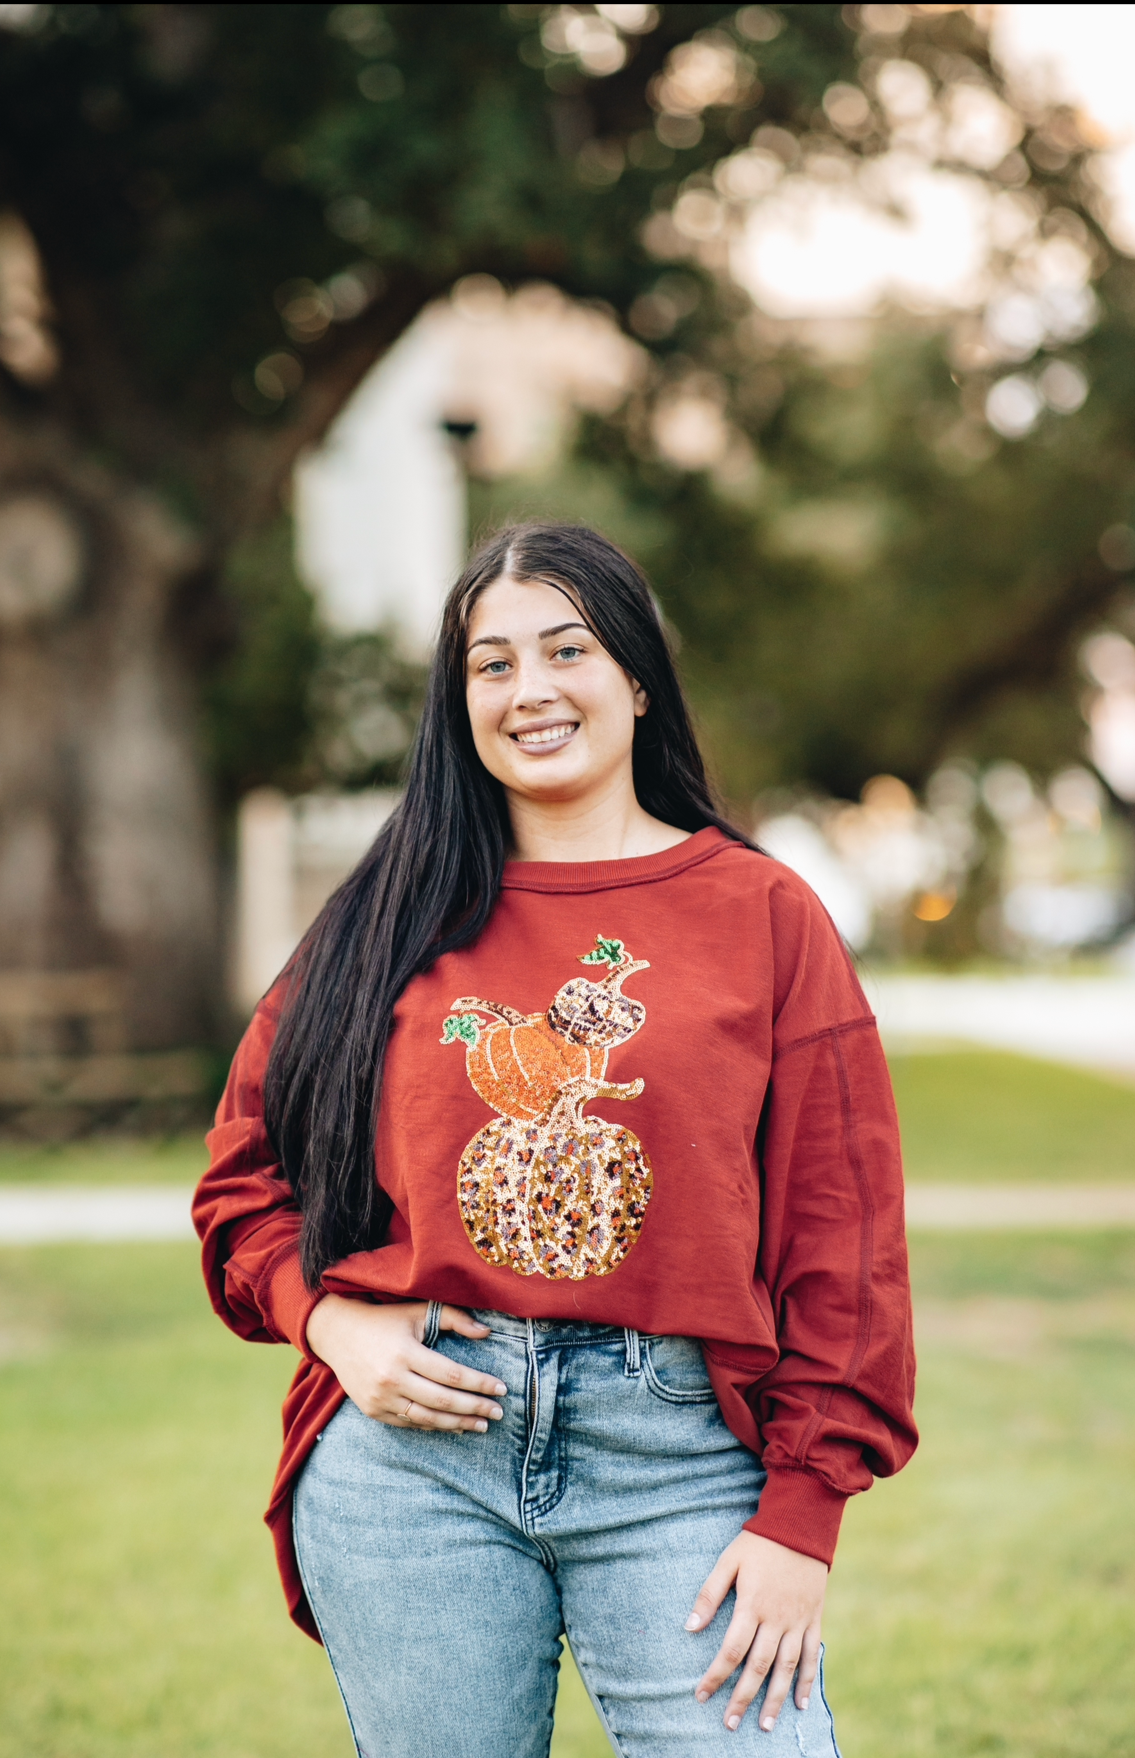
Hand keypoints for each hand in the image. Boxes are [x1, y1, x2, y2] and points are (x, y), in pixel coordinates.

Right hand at [305, 1296, 507, 1432]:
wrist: (338, 1334)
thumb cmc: (385, 1320)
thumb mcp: (417, 1311)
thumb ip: (454, 1318)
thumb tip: (487, 1332)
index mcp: (405, 1352)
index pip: (452, 1374)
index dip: (480, 1383)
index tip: (502, 1389)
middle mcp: (392, 1378)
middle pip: (442, 1400)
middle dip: (475, 1407)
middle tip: (499, 1412)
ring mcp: (380, 1398)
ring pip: (427, 1418)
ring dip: (458, 1423)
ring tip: (482, 1424)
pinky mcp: (372, 1410)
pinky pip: (409, 1423)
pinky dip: (433, 1426)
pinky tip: (454, 1426)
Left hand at [685, 1532, 826, 1732]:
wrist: (800, 1525)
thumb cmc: (759, 1542)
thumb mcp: (728, 1561)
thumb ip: (709, 1594)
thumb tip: (689, 1627)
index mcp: (752, 1605)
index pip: (731, 1650)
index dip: (716, 1676)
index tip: (702, 1696)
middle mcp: (776, 1619)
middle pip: (758, 1667)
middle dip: (742, 1697)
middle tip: (730, 1724)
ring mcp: (798, 1620)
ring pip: (786, 1668)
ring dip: (775, 1699)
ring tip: (765, 1725)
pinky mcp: (814, 1618)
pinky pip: (812, 1655)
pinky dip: (808, 1680)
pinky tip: (801, 1702)